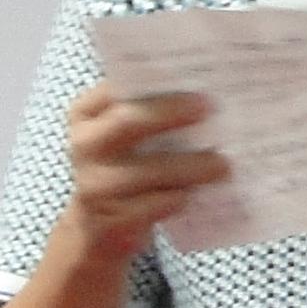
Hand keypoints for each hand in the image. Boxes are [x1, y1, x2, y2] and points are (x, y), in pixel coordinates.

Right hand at [62, 85, 228, 260]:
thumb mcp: (122, 136)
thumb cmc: (124, 168)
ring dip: (191, 166)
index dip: (153, 79)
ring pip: (147, 171)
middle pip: (127, 122)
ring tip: (223, 164)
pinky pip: (154, 205)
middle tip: (210, 109)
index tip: (193, 79)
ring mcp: (95, 185)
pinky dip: (180, 197)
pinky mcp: (113, 220)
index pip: (114, 87)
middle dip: (171, 113)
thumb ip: (147, 111)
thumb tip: (203, 90)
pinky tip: (200, 191)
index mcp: (85, 115)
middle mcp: (84, 146)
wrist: (98, 228)